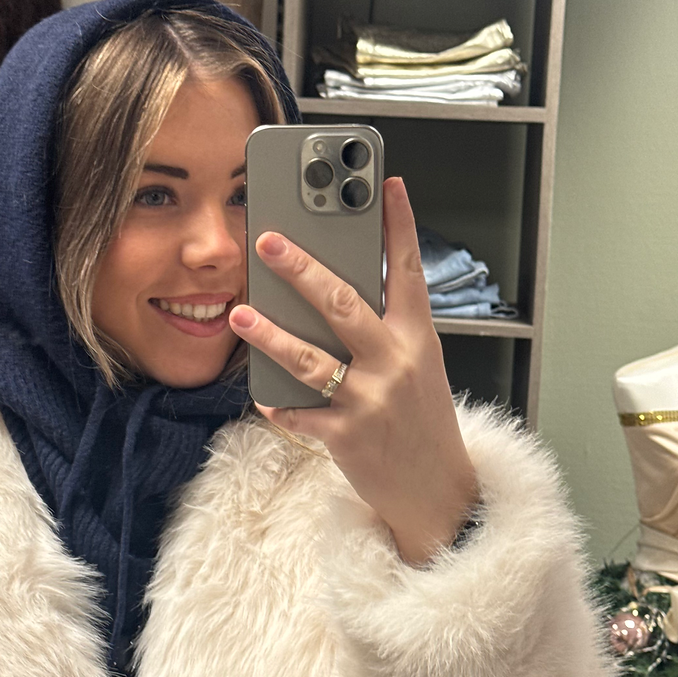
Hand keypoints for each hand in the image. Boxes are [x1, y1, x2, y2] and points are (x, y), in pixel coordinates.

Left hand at [228, 176, 477, 566]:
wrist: (438, 492)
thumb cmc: (424, 423)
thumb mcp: (421, 368)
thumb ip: (387, 331)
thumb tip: (341, 291)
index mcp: (418, 338)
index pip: (407, 271)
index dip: (398, 225)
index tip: (386, 184)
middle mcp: (396, 362)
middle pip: (343, 303)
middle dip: (302, 268)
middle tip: (268, 240)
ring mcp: (371, 399)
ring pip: (310, 357)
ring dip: (270, 333)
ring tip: (239, 313)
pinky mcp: (347, 436)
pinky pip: (302, 415)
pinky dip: (281, 407)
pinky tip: (263, 399)